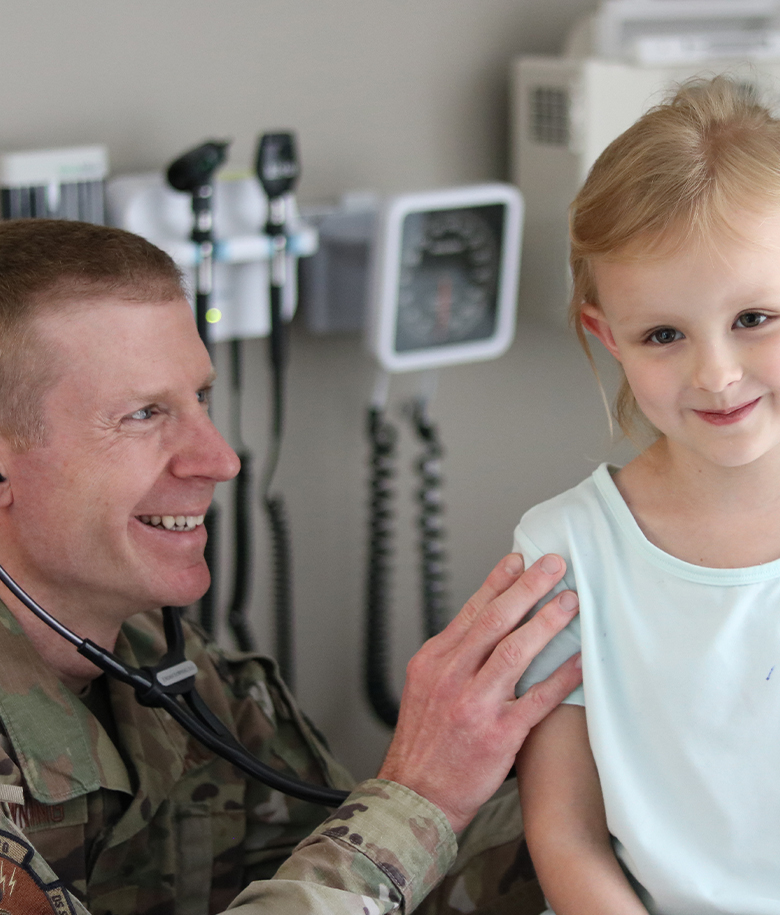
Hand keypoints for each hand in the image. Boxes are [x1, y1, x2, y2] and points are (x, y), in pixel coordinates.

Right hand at [378, 552, 580, 832]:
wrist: (414, 796)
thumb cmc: (424, 742)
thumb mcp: (425, 688)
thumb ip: (454, 656)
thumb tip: (485, 626)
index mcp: (434, 661)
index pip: (471, 611)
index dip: (498, 582)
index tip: (519, 558)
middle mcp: (451, 676)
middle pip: (494, 620)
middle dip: (527, 587)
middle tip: (553, 564)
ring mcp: (475, 704)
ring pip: (514, 651)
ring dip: (546, 622)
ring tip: (570, 601)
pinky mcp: (498, 735)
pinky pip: (537, 699)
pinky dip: (561, 676)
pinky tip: (580, 659)